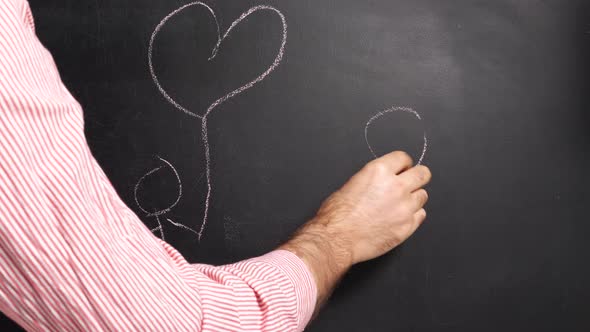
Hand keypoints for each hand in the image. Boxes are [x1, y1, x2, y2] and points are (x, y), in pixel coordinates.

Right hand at [314, 151, 430, 264]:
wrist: (337, 238)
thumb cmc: (337, 214)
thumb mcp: (353, 183)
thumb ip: (375, 178)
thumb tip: (385, 180)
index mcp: (379, 171)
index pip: (404, 157)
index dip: (403, 164)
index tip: (402, 168)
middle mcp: (396, 187)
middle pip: (423, 174)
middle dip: (417, 176)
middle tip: (411, 182)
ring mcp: (404, 208)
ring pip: (423, 196)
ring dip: (414, 198)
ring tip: (399, 204)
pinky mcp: (407, 226)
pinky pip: (421, 215)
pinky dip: (413, 215)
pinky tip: (400, 217)